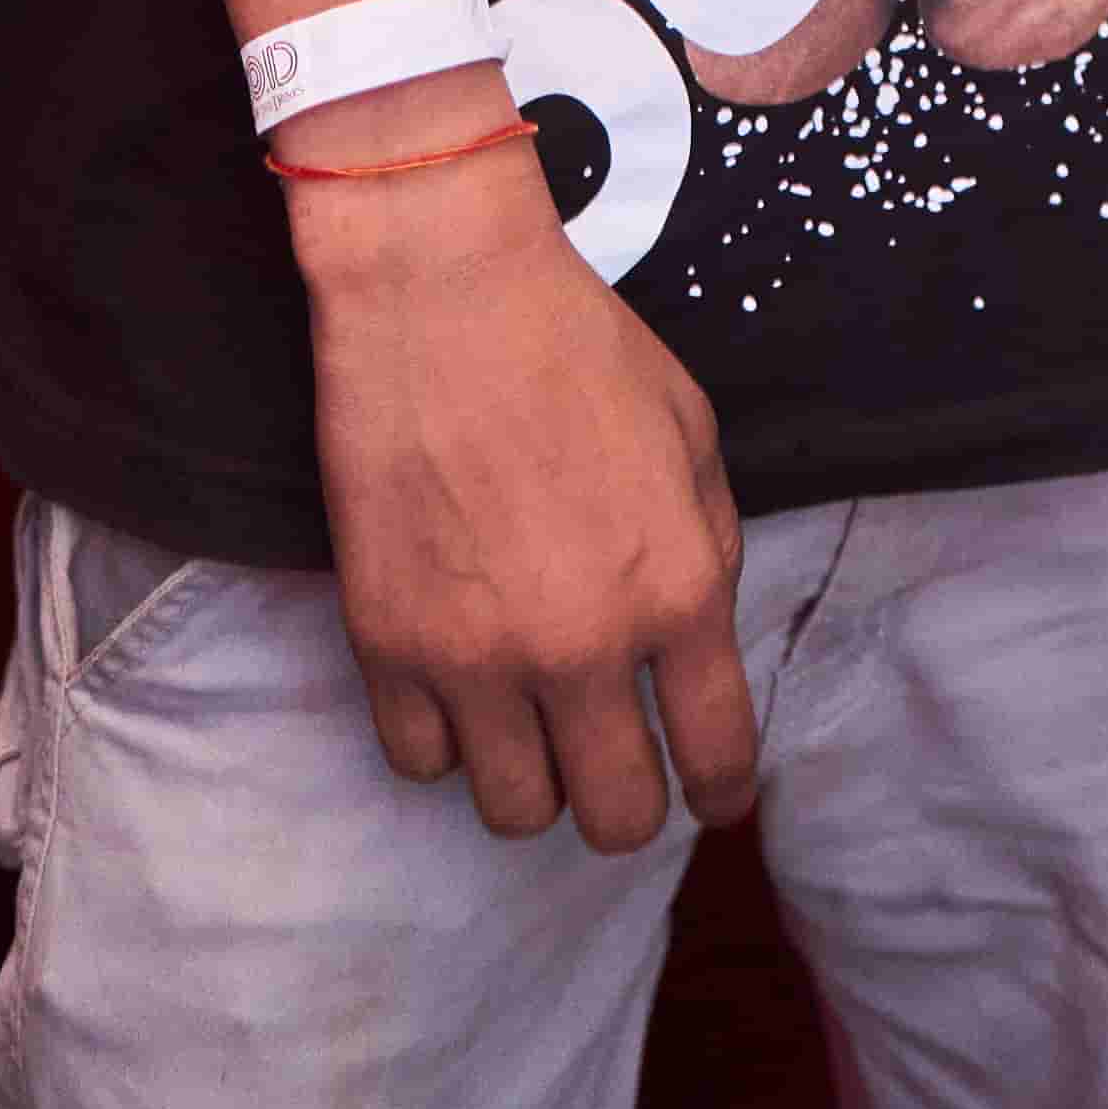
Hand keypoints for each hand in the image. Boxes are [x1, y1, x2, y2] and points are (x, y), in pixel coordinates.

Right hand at [289, 127, 754, 843]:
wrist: (442, 290)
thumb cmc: (577, 344)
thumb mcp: (691, 431)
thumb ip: (706, 547)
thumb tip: (695, 641)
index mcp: (675, 586)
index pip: (716, 752)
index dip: (721, 790)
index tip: (712, 796)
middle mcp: (582, 644)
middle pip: (615, 817)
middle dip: (628, 802)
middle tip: (616, 760)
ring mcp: (476, 655)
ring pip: (515, 811)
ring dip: (534, 775)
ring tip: (532, 719)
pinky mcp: (386, 644)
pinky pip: (420, 762)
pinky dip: (446, 738)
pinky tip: (459, 686)